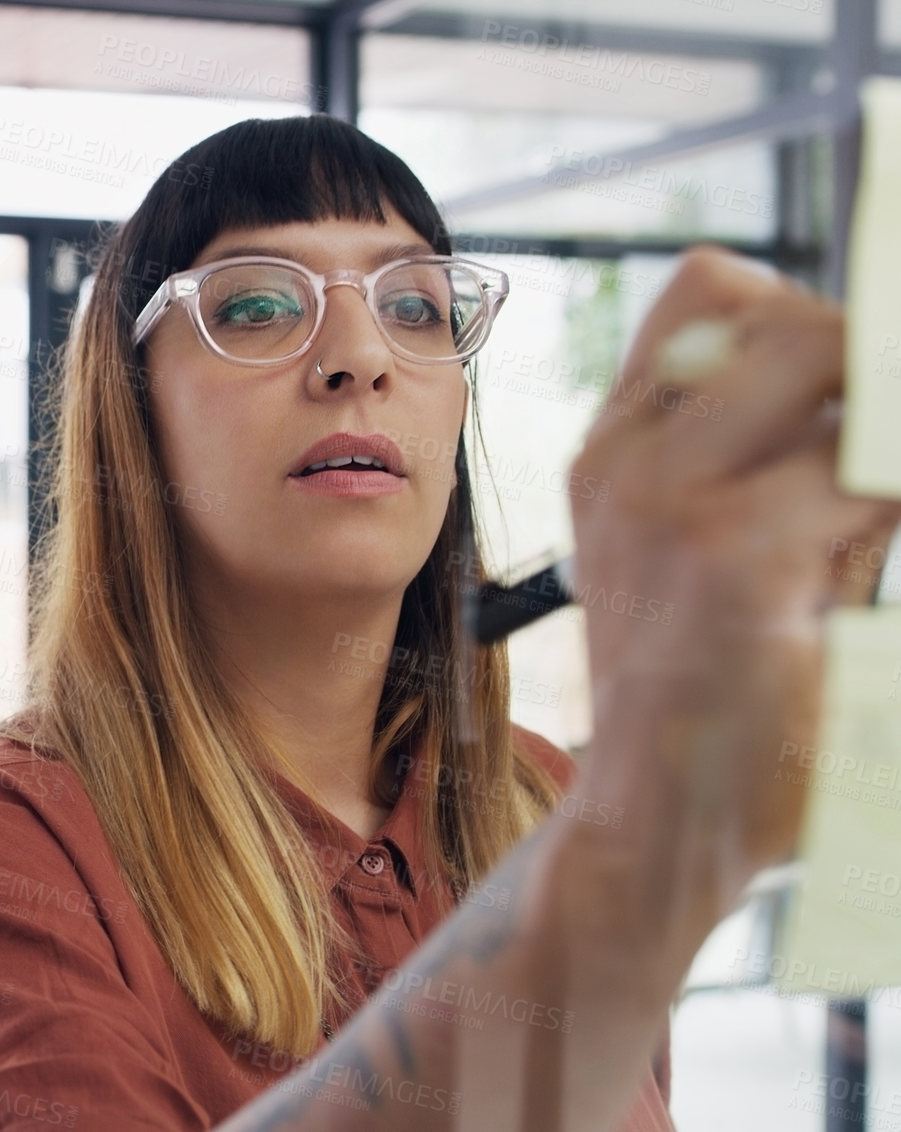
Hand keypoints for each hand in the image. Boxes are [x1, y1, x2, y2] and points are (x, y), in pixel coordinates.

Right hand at [570, 248, 900, 900]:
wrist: (656, 828)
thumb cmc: (710, 703)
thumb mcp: (718, 557)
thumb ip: (784, 465)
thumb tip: (883, 387)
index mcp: (617, 454)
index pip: (712, 293)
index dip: (802, 318)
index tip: (845, 405)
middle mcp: (627, 460)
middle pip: (792, 314)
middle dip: (871, 376)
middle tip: (870, 483)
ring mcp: (668, 501)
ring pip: (835, 365)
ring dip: (884, 444)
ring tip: (859, 539)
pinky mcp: (733, 557)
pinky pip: (869, 470)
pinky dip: (891, 503)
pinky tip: (858, 580)